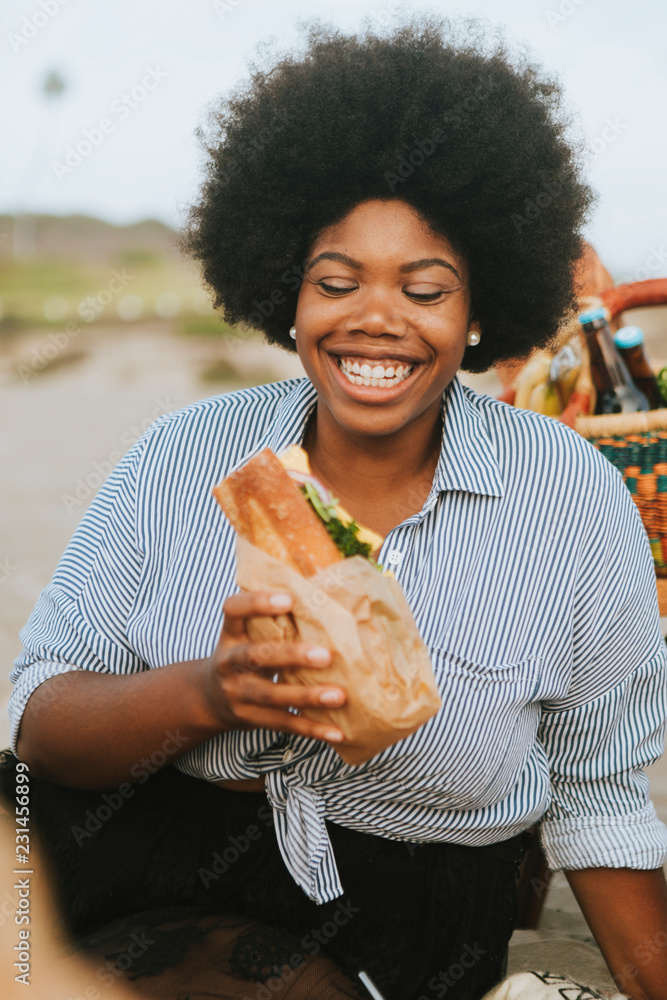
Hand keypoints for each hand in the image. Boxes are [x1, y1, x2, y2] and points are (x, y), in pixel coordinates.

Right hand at [202, 591, 346, 744]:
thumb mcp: (245, 633)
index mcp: (230, 633)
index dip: (257, 603)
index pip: (234, 610)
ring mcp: (236, 693)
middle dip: (291, 655)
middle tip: (325, 655)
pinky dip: (310, 729)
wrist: (208, 698)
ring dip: (306, 696)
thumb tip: (327, 593)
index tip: (288, 598)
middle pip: (256, 656)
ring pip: (271, 695)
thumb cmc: (243, 653)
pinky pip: (282, 724)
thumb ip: (273, 618)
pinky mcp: (248, 719)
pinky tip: (336, 732)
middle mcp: (228, 662)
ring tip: (338, 696)